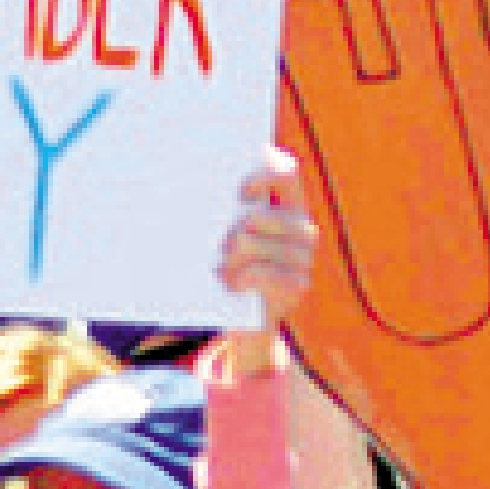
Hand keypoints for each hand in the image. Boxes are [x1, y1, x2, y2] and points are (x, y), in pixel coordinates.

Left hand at [213, 143, 335, 316]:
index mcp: (288, 204)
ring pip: (248, 242)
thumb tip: (186, 183)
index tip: (236, 188)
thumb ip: (222, 207)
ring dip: (226, 257)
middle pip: (257, 214)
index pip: (285, 173)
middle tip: (217, 246)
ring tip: (219, 268)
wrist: (246, 317)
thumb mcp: (225, 234)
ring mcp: (303, 256)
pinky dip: (239, 277)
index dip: (264, 171)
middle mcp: (301, 226)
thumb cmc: (229, 266)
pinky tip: (232, 283)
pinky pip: (259, 271)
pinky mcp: (297, 284)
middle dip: (229, 230)